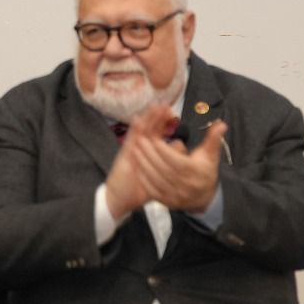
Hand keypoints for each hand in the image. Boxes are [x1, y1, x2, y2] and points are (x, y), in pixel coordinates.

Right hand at [104, 104, 174, 219]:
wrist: (122, 198)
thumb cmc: (140, 187)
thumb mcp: (159, 173)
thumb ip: (170, 159)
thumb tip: (181, 144)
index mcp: (148, 150)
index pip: (156, 132)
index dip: (163, 121)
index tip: (171, 112)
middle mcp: (140, 147)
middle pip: (149, 128)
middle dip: (157, 116)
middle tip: (166, 105)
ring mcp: (132, 150)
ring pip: (141, 130)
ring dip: (148, 118)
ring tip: (155, 107)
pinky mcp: (125, 155)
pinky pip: (130, 141)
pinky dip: (133, 130)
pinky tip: (138, 120)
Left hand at [132, 118, 226, 212]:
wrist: (204, 198)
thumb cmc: (205, 172)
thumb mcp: (210, 155)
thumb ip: (214, 139)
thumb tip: (221, 124)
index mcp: (194, 172)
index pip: (175, 159)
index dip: (162, 148)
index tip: (152, 136)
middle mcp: (184, 185)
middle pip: (162, 167)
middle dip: (149, 152)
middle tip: (139, 139)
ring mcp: (174, 195)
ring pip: (155, 178)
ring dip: (143, 163)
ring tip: (135, 150)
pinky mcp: (166, 201)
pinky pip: (152, 190)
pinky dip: (144, 178)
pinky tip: (138, 168)